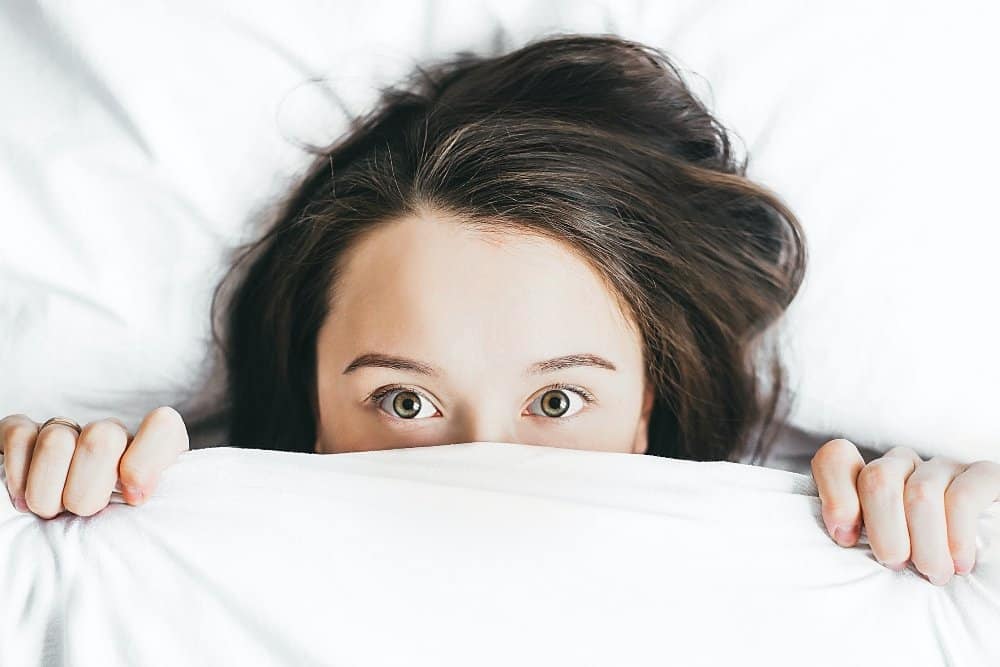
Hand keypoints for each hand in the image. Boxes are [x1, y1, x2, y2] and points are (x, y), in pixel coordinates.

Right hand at [1, 406, 188, 518]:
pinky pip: (19, 435)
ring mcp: (69, 431)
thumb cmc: (113, 530)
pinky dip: (18, 474)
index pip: (163, 426)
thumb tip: (135, 497)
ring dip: (49, 491)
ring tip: (52, 511)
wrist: (59, 531)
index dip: (146, 461)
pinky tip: (23, 499)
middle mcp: (112, 434)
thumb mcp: (143, 524)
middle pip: (102, 438)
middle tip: (83, 513)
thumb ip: (153, 510)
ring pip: (57, 441)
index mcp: (150, 452)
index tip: (134, 499)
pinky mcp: (26, 433)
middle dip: (87, 491)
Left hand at [810, 438, 999, 584]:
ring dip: (924, 543)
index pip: (836, 458)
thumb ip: (851, 535)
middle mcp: (902, 464)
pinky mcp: (982, 476)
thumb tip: (842, 535)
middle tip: (896, 563)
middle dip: (884, 530)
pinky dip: (957, 535)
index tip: (846, 539)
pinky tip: (959, 563)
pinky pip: (963, 496)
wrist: (981, 568)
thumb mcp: (876, 550)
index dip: (836, 495)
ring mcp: (942, 467)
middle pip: (878, 478)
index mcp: (868, 477)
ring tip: (932, 573)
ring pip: (920, 493)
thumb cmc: (915, 565)